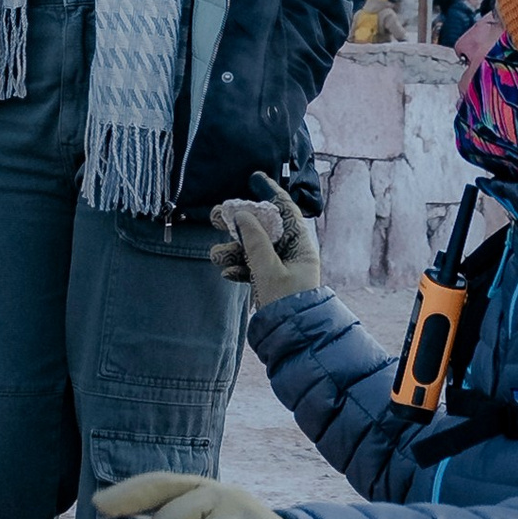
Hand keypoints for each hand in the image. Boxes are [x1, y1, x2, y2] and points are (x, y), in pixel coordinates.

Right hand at [208, 180, 321, 304]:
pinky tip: (228, 274)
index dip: (270, 193)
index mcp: (300, 245)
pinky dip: (238, 267)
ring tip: (217, 256)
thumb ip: (254, 241)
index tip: (254, 179)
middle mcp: (291, 253)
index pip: (285, 211)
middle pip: (264, 228)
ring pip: (253, 249)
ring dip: (233, 250)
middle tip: (217, 216)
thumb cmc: (286, 303)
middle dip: (240, 223)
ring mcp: (280, 267)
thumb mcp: (268, 269)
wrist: (292, 339)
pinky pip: (251, 266)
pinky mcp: (269, 281)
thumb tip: (243, 215)